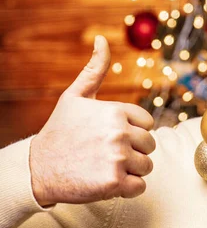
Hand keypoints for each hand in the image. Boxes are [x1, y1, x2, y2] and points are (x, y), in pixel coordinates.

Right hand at [30, 36, 155, 205]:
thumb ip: (95, 69)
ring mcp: (118, 157)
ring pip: (146, 166)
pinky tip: (107, 181)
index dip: (132, 131)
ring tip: (105, 167)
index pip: (147, 123)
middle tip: (106, 154)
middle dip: (133, 151)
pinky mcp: (114, 182)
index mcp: (116, 111)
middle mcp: (120, 132)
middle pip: (149, 144)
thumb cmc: (59, 132)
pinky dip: (127, 189)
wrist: (36, 170)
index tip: (111, 136)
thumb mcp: (75, 96)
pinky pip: (139, 187)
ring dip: (130, 170)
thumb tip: (102, 39)